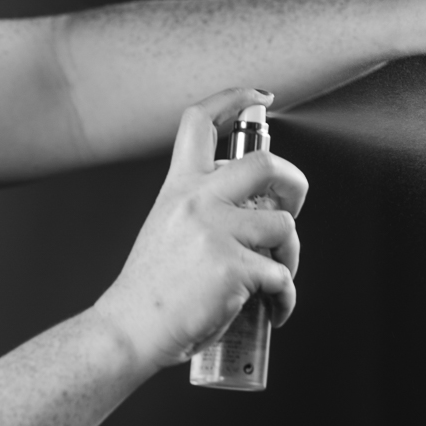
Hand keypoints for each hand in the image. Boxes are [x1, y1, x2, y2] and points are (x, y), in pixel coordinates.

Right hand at [92, 88, 307, 371]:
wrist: (129, 328)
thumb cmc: (150, 288)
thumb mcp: (166, 227)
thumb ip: (201, 207)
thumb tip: (253, 207)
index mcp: (178, 187)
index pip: (200, 121)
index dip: (233, 97)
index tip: (259, 97)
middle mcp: (196, 201)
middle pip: (266, 164)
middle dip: (295, 183)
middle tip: (291, 205)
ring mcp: (216, 233)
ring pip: (284, 226)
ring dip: (291, 255)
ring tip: (274, 274)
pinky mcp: (234, 268)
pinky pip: (282, 277)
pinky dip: (286, 298)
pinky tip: (274, 310)